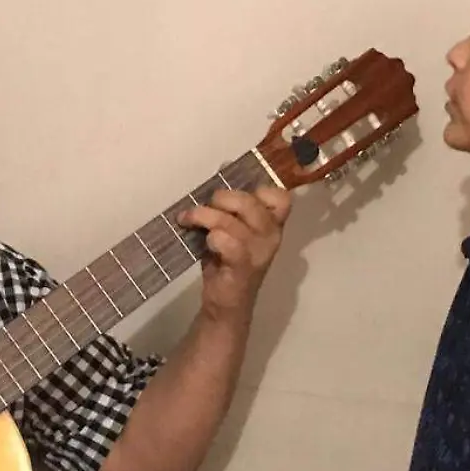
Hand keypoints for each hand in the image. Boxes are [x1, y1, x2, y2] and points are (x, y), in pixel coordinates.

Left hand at [177, 185, 291, 321]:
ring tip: (189, 221)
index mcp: (271, 224)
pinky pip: (229, 242)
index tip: (234, 195)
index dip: (258, 190)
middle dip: (221, 199)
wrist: (225, 305)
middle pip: (250, 201)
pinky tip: (206, 242)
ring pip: (232, 221)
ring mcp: (259, 252)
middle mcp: (271, 236)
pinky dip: (213, 237)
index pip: (280, 197)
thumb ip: (230, 202)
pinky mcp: (243, 267)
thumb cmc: (226, 263)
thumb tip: (224, 165)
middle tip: (203, 209)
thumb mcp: (229, 228)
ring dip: (205, 216)